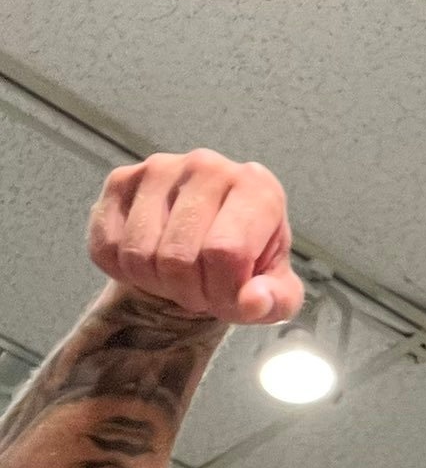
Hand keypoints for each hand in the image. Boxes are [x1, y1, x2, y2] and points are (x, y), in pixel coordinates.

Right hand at [87, 150, 305, 324]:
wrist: (209, 244)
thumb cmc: (248, 264)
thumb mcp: (278, 291)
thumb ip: (276, 300)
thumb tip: (253, 300)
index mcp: (257, 188)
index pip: (226, 253)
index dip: (223, 294)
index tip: (230, 300)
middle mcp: (208, 167)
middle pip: (177, 257)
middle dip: (189, 293)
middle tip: (202, 292)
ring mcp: (160, 168)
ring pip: (138, 255)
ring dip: (157, 285)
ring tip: (180, 278)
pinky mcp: (121, 179)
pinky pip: (106, 246)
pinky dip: (124, 272)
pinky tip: (152, 264)